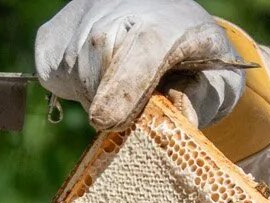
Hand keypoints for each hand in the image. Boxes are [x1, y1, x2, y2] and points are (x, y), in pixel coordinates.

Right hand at [35, 0, 245, 130]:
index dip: (122, 87)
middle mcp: (121, 6)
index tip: (106, 120)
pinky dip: (73, 88)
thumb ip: (201, 100)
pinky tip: (98, 79)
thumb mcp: (216, 83)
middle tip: (131, 113)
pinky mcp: (54, 31)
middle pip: (98, 62)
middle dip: (110, 101)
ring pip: (72, 71)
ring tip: (120, 89)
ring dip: (93, 97)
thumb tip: (181, 124)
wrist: (169, 26)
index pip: (141, 49)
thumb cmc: (198, 63)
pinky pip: (52, 73)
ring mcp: (82, 13)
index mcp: (170, 22)